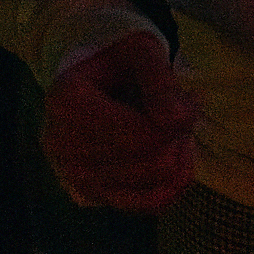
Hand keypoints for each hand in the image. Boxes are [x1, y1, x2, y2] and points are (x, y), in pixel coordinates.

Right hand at [41, 29, 197, 212]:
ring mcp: (74, 176)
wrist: (98, 77)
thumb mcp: (143, 50)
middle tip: (183, 108)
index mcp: (66, 103)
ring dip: (178, 153)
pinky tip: (179, 154)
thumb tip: (178, 121)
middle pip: (150, 159)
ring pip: (154, 183)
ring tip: (173, 125)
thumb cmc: (120, 58)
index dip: (177, 118)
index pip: (140, 134)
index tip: (191, 95)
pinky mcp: (93, 195)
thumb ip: (162, 81)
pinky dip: (175, 182)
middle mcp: (61, 146)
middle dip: (179, 134)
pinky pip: (149, 204)